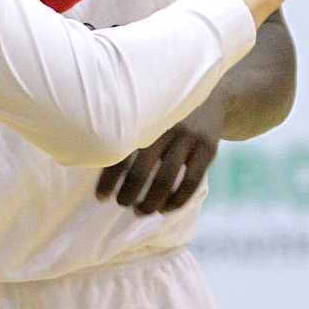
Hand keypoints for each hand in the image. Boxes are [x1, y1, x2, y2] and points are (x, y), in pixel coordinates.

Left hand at [96, 93, 224, 214]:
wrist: (211, 96)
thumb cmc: (167, 111)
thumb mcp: (148, 112)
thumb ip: (130, 132)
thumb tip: (96, 163)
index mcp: (145, 117)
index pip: (121, 152)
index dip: (109, 178)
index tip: (101, 197)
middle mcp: (166, 126)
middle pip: (143, 168)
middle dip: (129, 192)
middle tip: (121, 204)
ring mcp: (188, 137)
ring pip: (166, 178)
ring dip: (151, 201)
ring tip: (141, 212)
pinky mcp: (207, 148)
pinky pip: (191, 182)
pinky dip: (177, 200)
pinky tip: (165, 210)